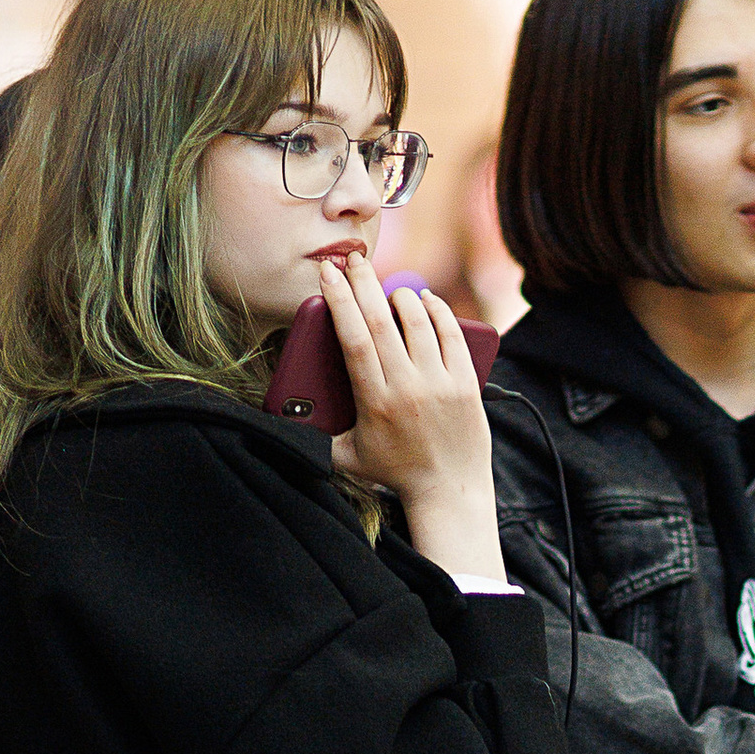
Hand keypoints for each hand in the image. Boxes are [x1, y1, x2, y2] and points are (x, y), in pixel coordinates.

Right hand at [320, 258, 502, 583]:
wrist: (449, 493)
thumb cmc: (396, 474)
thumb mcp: (350, 458)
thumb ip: (319, 438)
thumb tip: (287, 421)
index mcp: (375, 402)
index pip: (354, 339)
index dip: (340, 301)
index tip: (329, 274)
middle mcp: (407, 389)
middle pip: (382, 321)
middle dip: (364, 284)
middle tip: (353, 260)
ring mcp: (440, 384)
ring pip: (418, 322)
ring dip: (401, 296)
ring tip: (389, 287)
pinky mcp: (466, 385)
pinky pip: (452, 335)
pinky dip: (438, 310)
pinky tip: (425, 299)